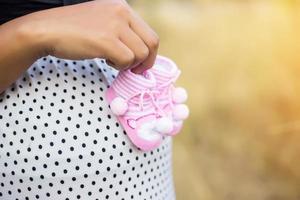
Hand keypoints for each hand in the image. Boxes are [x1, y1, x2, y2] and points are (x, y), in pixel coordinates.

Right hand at [23, 0, 158, 72]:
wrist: (47, 30)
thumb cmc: (74, 29)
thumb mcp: (103, 20)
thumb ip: (123, 30)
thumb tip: (141, 51)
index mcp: (123, 7)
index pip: (150, 34)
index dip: (149, 53)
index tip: (139, 63)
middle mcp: (122, 12)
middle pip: (152, 44)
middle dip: (145, 62)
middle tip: (132, 69)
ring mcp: (115, 25)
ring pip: (141, 54)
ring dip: (129, 64)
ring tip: (112, 60)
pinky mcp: (107, 40)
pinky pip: (127, 60)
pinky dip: (119, 66)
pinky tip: (106, 61)